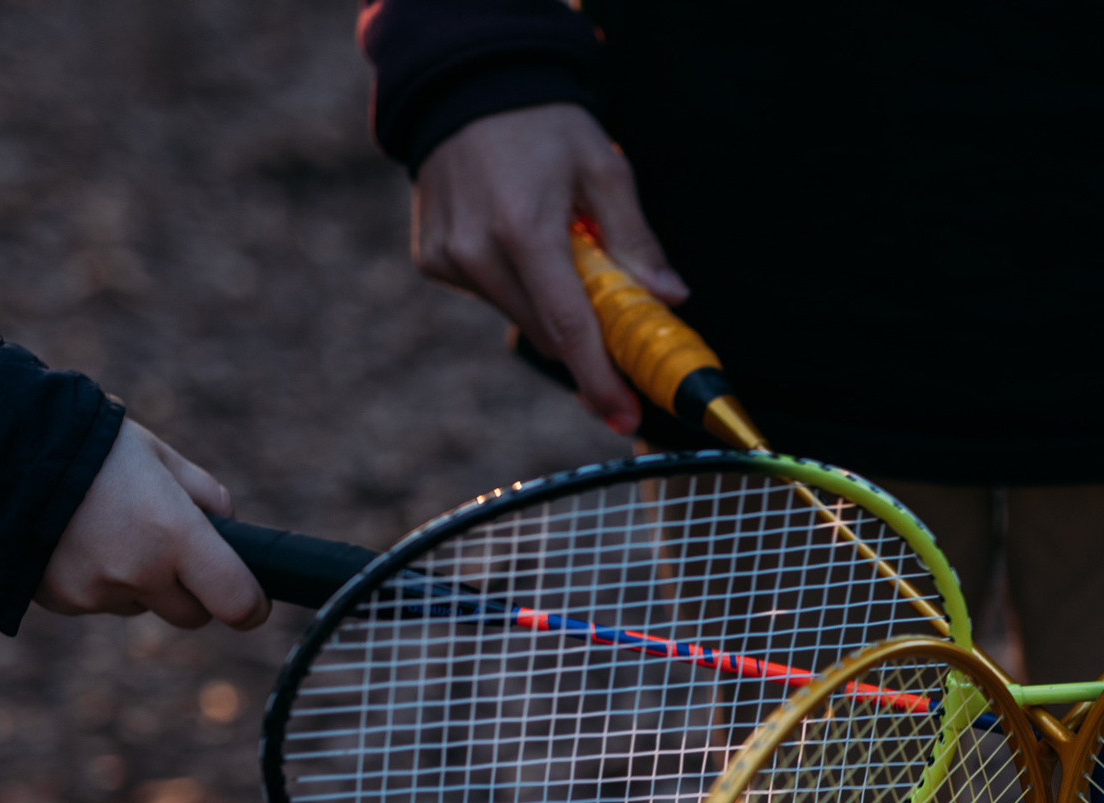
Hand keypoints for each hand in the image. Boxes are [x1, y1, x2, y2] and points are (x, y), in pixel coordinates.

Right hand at [36, 421, 266, 629]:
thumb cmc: (89, 446)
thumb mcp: (160, 457)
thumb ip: (206, 496)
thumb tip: (229, 532)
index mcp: (175, 534)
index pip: (236, 603)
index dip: (250, 606)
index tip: (251, 601)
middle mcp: (139, 571)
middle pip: (192, 615)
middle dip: (193, 592)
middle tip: (172, 551)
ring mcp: (96, 592)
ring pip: (142, 606)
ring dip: (139, 583)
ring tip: (108, 529)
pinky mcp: (61, 602)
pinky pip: (99, 602)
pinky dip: (97, 581)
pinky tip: (75, 539)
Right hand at [412, 104, 683, 433]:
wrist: (465, 85)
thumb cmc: (543, 124)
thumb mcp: (603, 169)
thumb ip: (635, 240)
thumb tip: (670, 298)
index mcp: (525, 231)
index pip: (571, 328)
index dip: (600, 380)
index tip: (625, 416)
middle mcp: (478, 252)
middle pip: (548, 333)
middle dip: (588, 347)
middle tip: (619, 339)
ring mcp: (449, 259)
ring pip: (521, 318)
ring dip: (552, 307)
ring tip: (558, 247)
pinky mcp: (433, 260)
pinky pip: (492, 296)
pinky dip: (518, 286)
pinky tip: (519, 240)